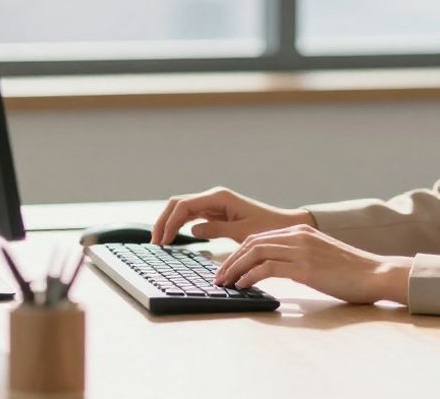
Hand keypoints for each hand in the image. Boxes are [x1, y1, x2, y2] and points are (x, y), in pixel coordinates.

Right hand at [151, 187, 313, 244]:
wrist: (284, 224)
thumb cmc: (267, 227)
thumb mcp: (243, 232)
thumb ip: (216, 229)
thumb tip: (192, 230)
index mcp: (219, 197)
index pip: (184, 206)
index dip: (170, 222)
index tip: (163, 242)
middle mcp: (213, 197)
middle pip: (177, 204)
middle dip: (163, 221)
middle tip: (155, 244)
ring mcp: (213, 204)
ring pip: (181, 209)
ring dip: (169, 224)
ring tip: (160, 244)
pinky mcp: (215, 212)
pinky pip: (191, 216)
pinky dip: (179, 225)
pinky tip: (173, 239)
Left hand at [212, 224, 412, 304]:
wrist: (376, 274)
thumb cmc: (351, 271)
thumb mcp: (321, 256)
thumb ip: (299, 257)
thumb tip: (277, 269)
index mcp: (301, 231)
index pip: (259, 237)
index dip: (239, 253)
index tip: (227, 268)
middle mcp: (298, 236)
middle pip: (252, 243)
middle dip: (231, 260)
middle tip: (219, 278)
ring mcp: (301, 250)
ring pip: (256, 253)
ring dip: (235, 269)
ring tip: (225, 283)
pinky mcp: (305, 267)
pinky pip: (268, 268)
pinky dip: (251, 276)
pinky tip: (243, 286)